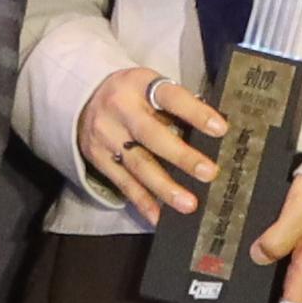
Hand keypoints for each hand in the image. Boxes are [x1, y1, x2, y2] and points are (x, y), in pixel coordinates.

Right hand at [80, 65, 223, 221]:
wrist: (80, 99)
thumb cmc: (130, 94)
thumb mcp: (149, 86)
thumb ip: (175, 106)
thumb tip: (213, 131)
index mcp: (139, 86)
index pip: (171, 98)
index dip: (195, 113)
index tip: (221, 129)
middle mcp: (120, 110)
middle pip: (152, 135)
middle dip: (182, 156)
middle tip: (209, 173)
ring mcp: (107, 136)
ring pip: (138, 164)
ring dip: (164, 187)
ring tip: (187, 204)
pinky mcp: (98, 158)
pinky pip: (123, 182)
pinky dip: (142, 201)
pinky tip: (158, 216)